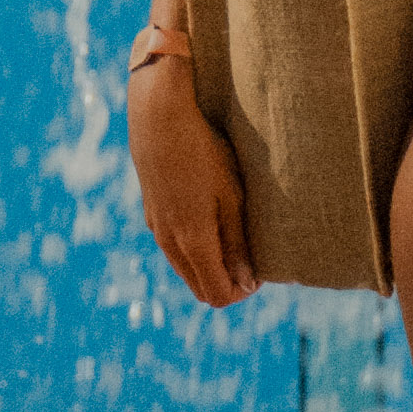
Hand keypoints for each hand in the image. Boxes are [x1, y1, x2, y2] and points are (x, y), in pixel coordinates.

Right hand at [127, 27, 252, 310]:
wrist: (158, 116)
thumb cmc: (204, 152)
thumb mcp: (231, 196)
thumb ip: (237, 242)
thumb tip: (246, 284)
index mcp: (192, 241)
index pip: (216, 294)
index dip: (242, 292)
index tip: (260, 272)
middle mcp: (170, 241)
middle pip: (199, 288)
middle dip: (227, 283)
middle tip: (251, 259)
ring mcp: (157, 228)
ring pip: (184, 269)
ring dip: (210, 266)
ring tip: (235, 239)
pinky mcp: (152, 212)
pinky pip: (174, 248)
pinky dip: (194, 249)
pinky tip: (210, 221)